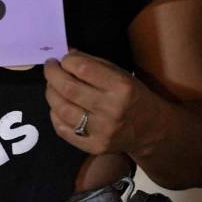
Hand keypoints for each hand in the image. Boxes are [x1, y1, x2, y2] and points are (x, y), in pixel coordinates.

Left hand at [43, 48, 160, 155]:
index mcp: (121, 87)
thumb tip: (66, 54)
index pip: (83, 69)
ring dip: (51, 93)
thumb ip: (94, 64)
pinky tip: (58, 107)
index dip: (67, 61)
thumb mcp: (121, 74)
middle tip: (50, 67)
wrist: (152, 130)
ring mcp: (102, 131)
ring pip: (62, 109)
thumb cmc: (134, 96)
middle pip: (68, 89)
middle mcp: (111, 110)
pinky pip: (63, 130)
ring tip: (52, 86)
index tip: (63, 59)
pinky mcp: (95, 147)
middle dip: (52, 74)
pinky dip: (54, 115)